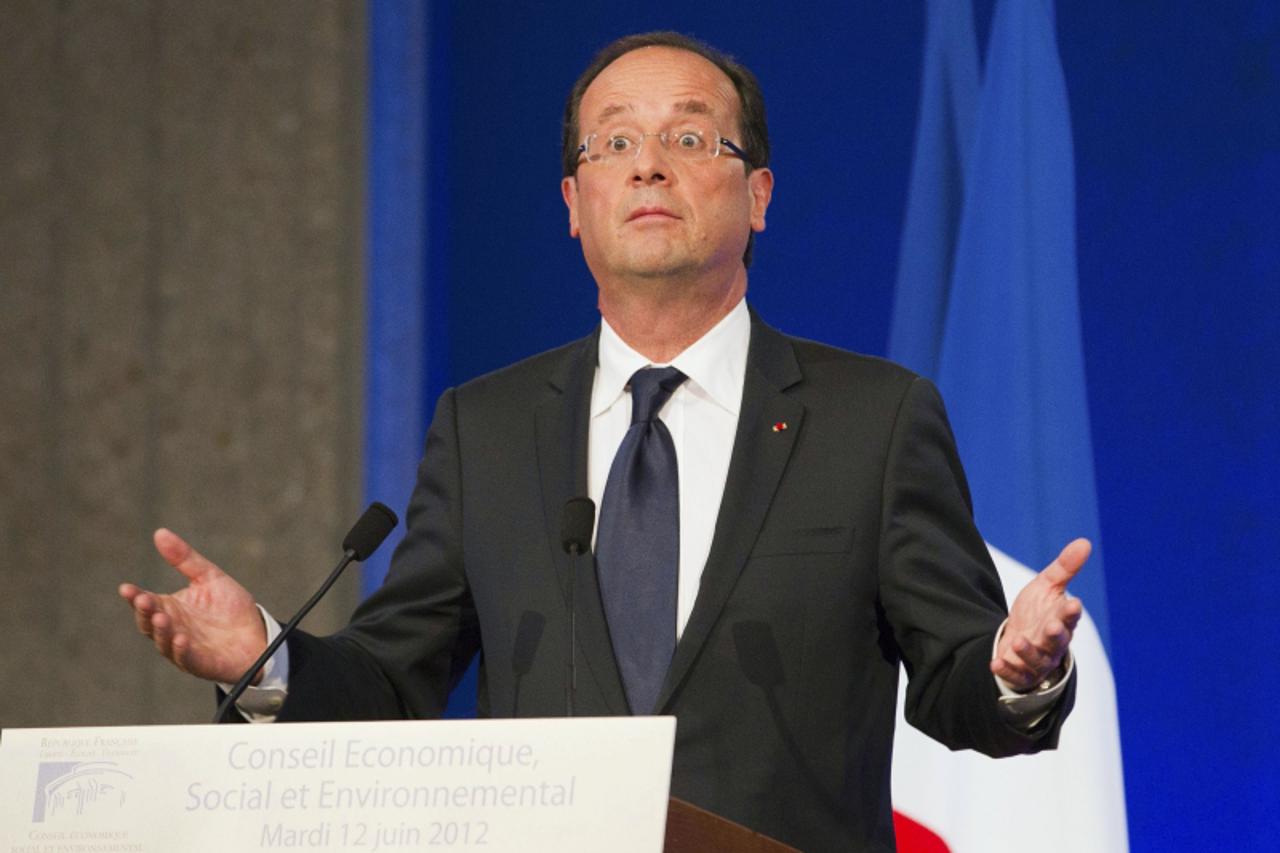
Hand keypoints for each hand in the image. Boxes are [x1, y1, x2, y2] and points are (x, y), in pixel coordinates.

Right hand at [118, 529, 266, 683]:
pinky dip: (181, 650)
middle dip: (145, 612)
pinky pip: (186, 658)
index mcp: (170, 609)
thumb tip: (159, 533)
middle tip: (143, 600)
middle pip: (150, 623)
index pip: (147, 603)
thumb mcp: (209, 577)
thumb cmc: (230, 608)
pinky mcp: (200, 663)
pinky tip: (181, 639)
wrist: (258, 634)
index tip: (126, 588)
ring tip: (160, 617)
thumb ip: (185, 559)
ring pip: (164, 642)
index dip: (136, 597)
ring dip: (161, 631)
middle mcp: (172, 630)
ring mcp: (184, 648)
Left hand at [990, 538, 1089, 691]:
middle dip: (1055, 634)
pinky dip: (1007, 670)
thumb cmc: (1038, 613)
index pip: (1069, 616)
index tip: (1074, 603)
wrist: (1019, 641)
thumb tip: (1085, 542)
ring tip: (1017, 641)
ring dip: (1028, 652)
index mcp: (1061, 620)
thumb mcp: (1047, 587)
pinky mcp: (1021, 672)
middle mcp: (1053, 643)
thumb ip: (1064, 568)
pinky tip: (995, 663)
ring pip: (1037, 659)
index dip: (1070, 611)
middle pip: (1057, 640)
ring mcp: (1037, 660)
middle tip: (1052, 626)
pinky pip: (1016, 675)